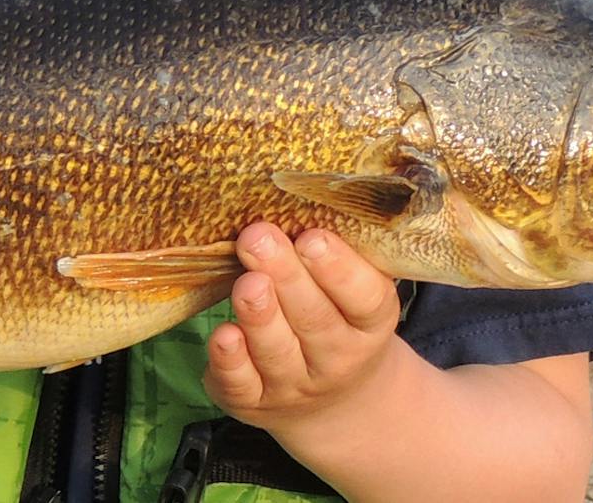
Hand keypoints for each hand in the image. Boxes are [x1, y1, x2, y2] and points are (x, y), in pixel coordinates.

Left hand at [203, 223, 402, 432]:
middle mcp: (336, 359)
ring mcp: (293, 384)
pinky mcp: (251, 400)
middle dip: (286, 277)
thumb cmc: (337, 317)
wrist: (335, 400)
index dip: (339, 269)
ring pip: (277, 351)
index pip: (365, 299)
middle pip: (314, 321)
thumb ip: (336, 251)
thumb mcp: (354, 289)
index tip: (312, 238)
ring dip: (259, 315)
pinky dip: (230, 360)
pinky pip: (241, 384)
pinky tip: (222, 334)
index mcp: (369, 323)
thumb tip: (299, 191)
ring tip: (246, 283)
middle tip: (259, 238)